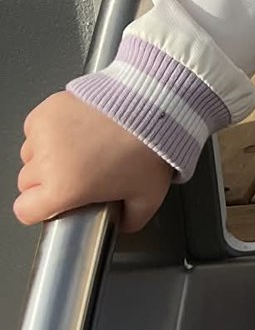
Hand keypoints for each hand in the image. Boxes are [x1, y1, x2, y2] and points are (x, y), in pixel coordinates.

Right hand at [15, 93, 172, 234]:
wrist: (154, 105)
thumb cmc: (150, 147)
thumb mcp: (148, 197)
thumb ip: (131, 220)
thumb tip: (120, 224)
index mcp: (63, 188)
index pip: (25, 210)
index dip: (39, 210)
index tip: (53, 204)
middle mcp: (48, 161)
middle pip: (27, 182)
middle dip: (47, 182)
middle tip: (77, 174)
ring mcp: (45, 133)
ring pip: (29, 154)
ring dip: (46, 156)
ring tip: (77, 150)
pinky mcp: (47, 109)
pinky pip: (35, 128)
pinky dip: (48, 131)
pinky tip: (72, 131)